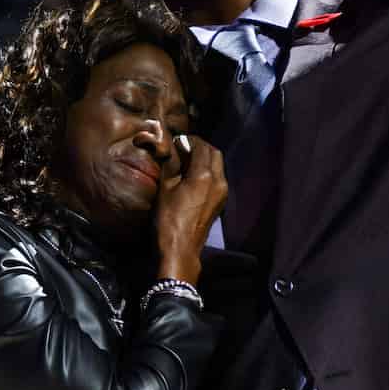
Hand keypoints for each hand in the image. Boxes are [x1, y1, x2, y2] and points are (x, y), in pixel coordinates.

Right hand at [153, 134, 226, 279]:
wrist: (181, 249)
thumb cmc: (169, 219)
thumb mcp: (165, 188)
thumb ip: (171, 164)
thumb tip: (172, 149)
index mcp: (205, 175)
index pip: (201, 146)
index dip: (188, 140)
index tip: (176, 141)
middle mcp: (219, 181)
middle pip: (214, 153)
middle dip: (200, 146)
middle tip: (183, 148)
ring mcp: (222, 193)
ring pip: (218, 165)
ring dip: (204, 158)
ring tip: (186, 161)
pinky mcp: (220, 202)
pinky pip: (217, 178)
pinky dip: (207, 171)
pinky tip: (192, 176)